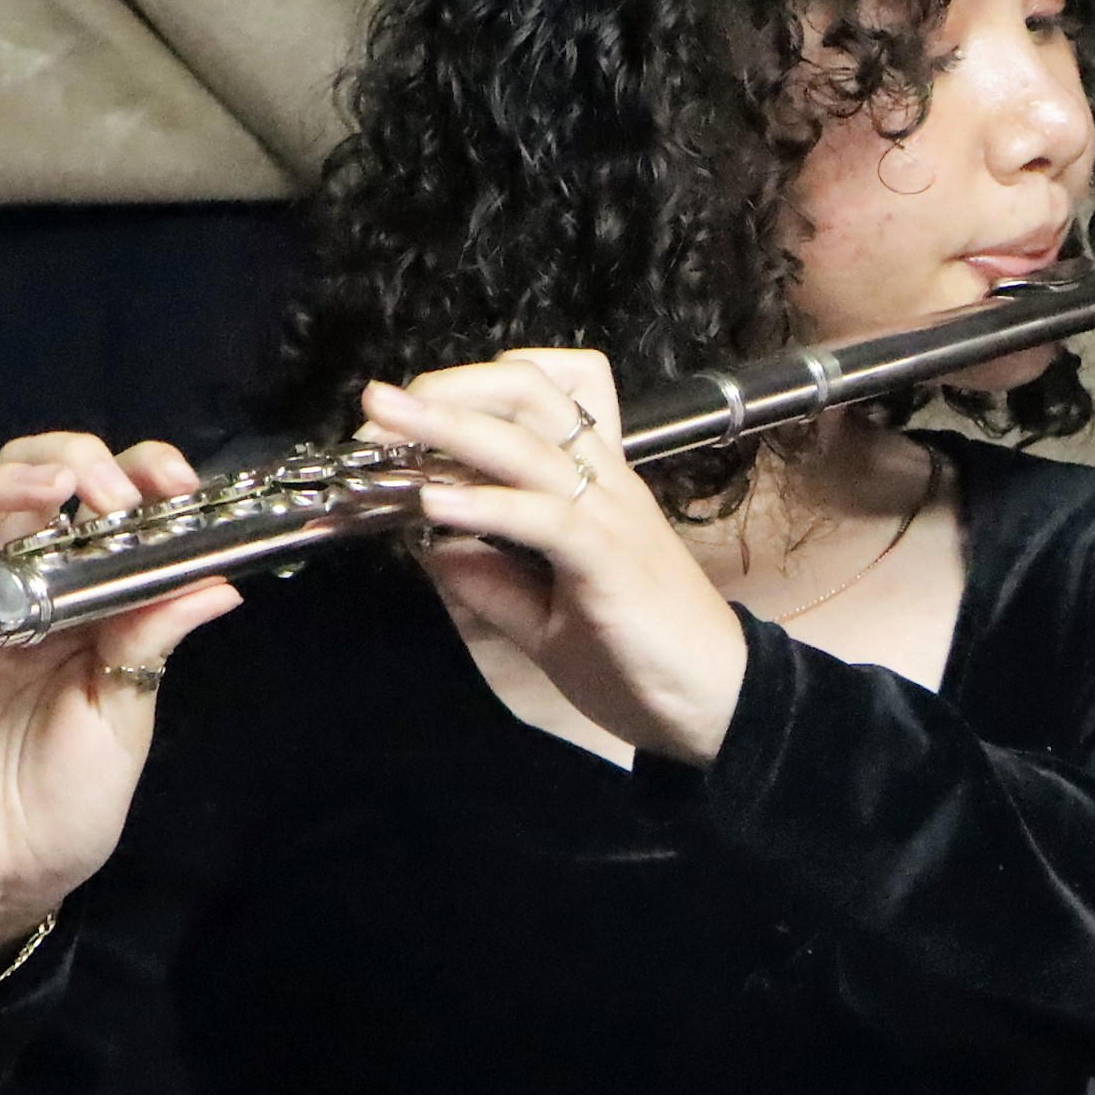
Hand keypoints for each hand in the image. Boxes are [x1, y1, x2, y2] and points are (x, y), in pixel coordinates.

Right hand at [0, 431, 240, 966]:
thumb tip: (217, 580)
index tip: (177, 484)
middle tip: (118, 491)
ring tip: (62, 488)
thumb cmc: (66, 802)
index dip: (140, 479)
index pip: (107, 512)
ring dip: (16, 480)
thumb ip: (152, 641)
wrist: (2, 876)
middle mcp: (27, 592)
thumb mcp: (124, 715)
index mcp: (87, 604)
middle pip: (34, 483)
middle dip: (79, 461)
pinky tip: (5, 532)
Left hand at [362, 352, 750, 764]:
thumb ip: (489, 579)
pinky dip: (485, 504)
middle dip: (447, 387)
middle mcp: (603, 483)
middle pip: (528, 392)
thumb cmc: (639, 659)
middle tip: (380, 404)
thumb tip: (426, 547)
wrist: (714, 706)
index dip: (461, 393)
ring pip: (527, 443)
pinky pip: (544, 516)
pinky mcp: (610, 559)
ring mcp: (610, 516)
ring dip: (448, 427)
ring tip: (386, 423)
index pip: (534, 399)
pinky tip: (433, 505)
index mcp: (591, 486)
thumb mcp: (543, 618)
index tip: (397, 421)